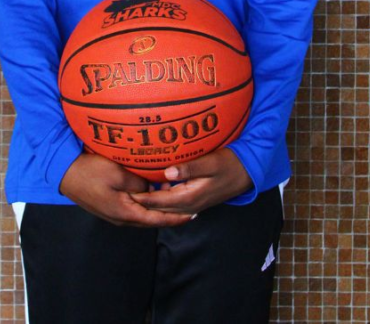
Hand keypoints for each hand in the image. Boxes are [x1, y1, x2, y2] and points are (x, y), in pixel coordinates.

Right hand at [58, 152, 192, 227]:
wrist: (64, 172)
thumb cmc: (91, 171)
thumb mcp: (119, 174)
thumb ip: (139, 184)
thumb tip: (152, 189)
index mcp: (124, 212)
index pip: (156, 219)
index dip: (175, 218)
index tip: (192, 215)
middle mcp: (120, 218)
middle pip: (151, 220)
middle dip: (171, 215)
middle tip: (190, 208)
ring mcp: (114, 214)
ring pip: (143, 215)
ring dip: (159, 209)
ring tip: (177, 200)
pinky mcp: (110, 207)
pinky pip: (134, 209)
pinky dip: (148, 204)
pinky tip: (155, 195)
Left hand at [131, 147, 252, 215]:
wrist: (249, 173)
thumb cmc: (231, 164)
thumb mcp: (212, 163)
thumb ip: (190, 168)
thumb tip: (167, 171)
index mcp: (189, 197)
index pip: (157, 201)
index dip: (140, 196)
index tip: (122, 191)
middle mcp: (188, 205)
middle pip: (157, 207)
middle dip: (140, 201)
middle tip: (120, 192)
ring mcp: (192, 205)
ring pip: (164, 207)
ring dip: (149, 200)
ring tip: (132, 190)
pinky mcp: (195, 200)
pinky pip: (172, 202)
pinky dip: (160, 197)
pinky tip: (154, 186)